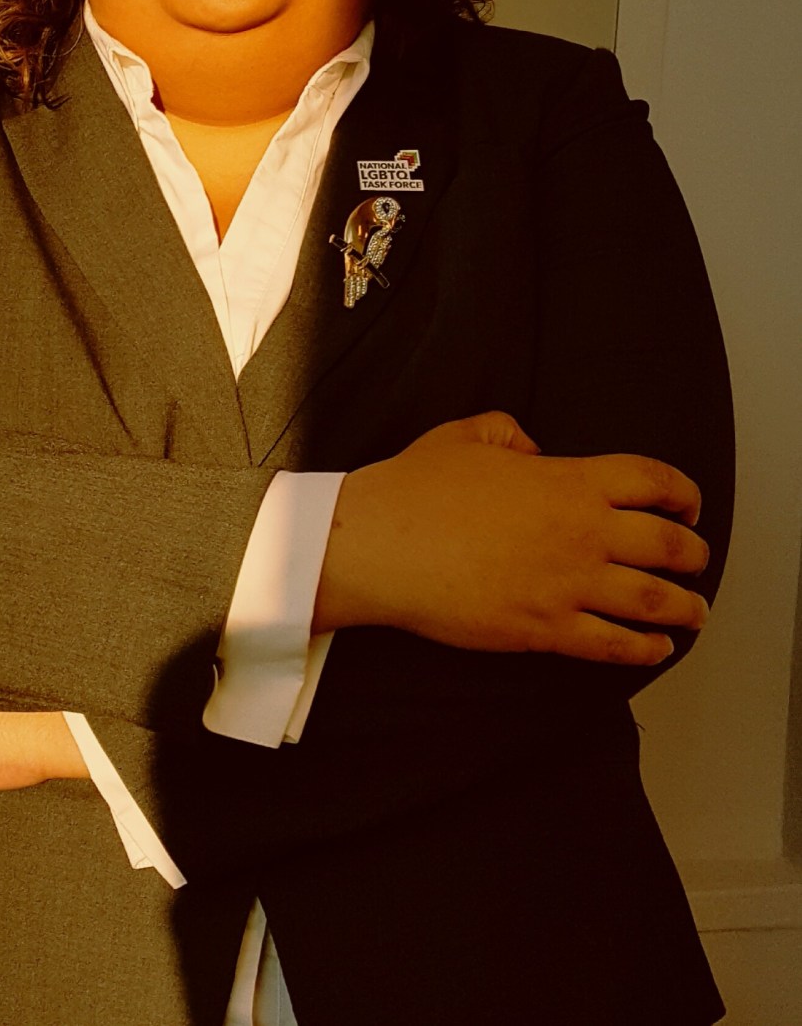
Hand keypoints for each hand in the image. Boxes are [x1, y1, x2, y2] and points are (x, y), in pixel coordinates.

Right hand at [313, 410, 709, 664]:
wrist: (382, 544)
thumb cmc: (417, 489)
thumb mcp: (467, 434)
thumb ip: (510, 431)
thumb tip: (534, 447)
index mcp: (569, 480)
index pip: (654, 481)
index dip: (683, 493)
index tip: (688, 505)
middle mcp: (582, 532)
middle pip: (670, 544)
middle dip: (694, 553)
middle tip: (697, 559)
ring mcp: (567, 584)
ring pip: (654, 600)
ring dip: (686, 607)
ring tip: (695, 611)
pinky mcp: (545, 629)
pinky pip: (614, 644)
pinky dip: (645, 648)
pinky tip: (656, 648)